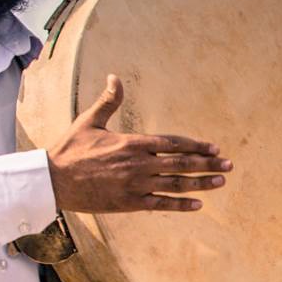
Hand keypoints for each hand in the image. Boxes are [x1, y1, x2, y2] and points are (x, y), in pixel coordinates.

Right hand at [47, 74, 226, 212]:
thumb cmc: (70, 149)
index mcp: (132, 142)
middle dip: (207, 164)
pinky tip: (198, 205)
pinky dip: (180, 205)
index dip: (195, 146)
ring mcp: (135, 185)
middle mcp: (138, 164)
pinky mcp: (129, 203)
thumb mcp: (90, 121)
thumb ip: (108, 101)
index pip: (173, 143)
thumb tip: (115, 77)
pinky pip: (160, 204)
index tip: (214, 148)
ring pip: (175, 185)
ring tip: (221, 182)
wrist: (52, 180)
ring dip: (200, 184)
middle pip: (181, 163)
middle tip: (229, 166)